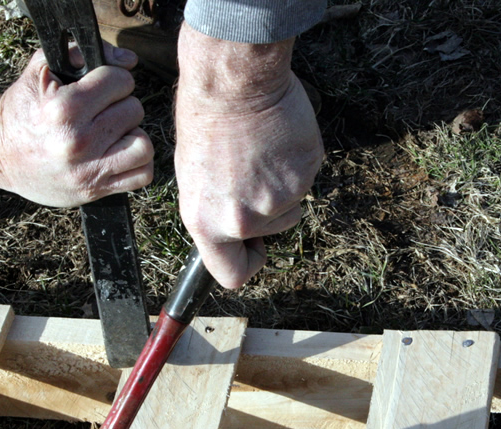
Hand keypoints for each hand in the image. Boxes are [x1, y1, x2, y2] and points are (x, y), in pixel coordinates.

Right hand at [0, 43, 153, 206]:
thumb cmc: (21, 108)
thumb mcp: (41, 70)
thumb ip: (81, 53)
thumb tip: (128, 61)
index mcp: (66, 108)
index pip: (121, 82)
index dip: (113, 80)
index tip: (100, 87)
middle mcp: (79, 141)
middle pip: (134, 110)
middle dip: (121, 105)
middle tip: (103, 111)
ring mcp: (88, 170)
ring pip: (143, 145)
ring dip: (134, 135)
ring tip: (116, 133)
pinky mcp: (94, 190)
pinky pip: (141, 176)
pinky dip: (138, 164)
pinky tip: (121, 154)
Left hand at [175, 24, 322, 288]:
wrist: (231, 81)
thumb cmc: (204, 123)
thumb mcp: (194, 180)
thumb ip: (215, 213)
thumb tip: (235, 230)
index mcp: (208, 224)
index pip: (231, 275)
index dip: (247, 262)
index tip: (254, 246)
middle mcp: (244, 219)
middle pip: (272, 232)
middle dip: (266, 210)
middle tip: (251, 171)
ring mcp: (279, 198)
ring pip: (291, 205)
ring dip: (282, 186)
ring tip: (261, 153)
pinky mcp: (306, 173)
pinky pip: (306, 178)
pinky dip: (296, 163)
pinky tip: (277, 141)